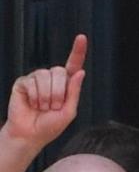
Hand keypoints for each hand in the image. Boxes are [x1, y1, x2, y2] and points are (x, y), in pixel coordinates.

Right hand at [5, 34, 87, 149]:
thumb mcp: (68, 112)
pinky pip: (31, 82)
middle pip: (59, 71)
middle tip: (53, 107)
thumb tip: (80, 71)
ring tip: (42, 107)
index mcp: (66, 85)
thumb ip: (74, 92)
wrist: (30, 134)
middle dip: (58, 92)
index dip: (77, 51)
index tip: (82, 37)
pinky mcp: (23, 82)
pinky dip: (34, 96)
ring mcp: (36, 79)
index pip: (73, 65)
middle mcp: (51, 79)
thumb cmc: (50, 126)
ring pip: (45, 76)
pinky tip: (32, 104)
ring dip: (46, 96)